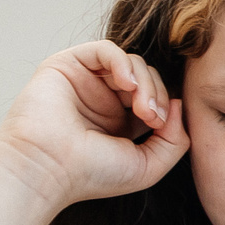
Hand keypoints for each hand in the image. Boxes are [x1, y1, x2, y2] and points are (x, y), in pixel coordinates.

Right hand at [0, 41, 189, 224]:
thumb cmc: (90, 174)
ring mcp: (85, 82)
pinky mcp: (66, 66)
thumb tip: (179, 104)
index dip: (166, 105)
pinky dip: (122, 62)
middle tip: (154, 118)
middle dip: (158, 94)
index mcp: (119, 121)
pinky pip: (105, 49)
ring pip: (131, 63)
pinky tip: (127, 84)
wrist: (45, 170)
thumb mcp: (148, 166)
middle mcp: (102, 99)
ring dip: (145, 82)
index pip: (155, 97)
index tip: (162, 126)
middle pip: (147, 77)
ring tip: (142, 108)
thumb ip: (176, 140)